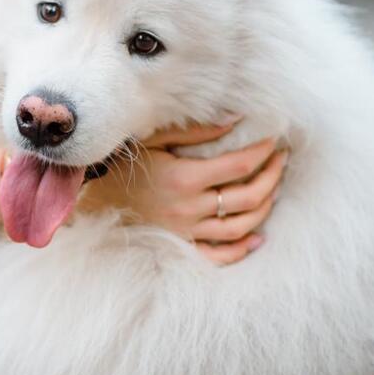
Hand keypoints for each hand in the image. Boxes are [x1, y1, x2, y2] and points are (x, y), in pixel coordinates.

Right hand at [81, 122, 287, 264]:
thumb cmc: (123, 166)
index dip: (263, 151)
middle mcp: (190, 208)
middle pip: (249, 196)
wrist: (92, 200)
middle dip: (272, 176)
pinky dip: (242, 248)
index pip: (240, 164)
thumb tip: (235, 119)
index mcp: (185, 178)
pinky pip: (220, 255)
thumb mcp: (154, 141)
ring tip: (273, 189)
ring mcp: (187, 231)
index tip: (272, 140)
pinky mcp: (182, 246)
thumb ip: (196, 132)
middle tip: (280, 161)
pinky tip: (256, 236)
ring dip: (264, 207)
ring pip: (241, 226)